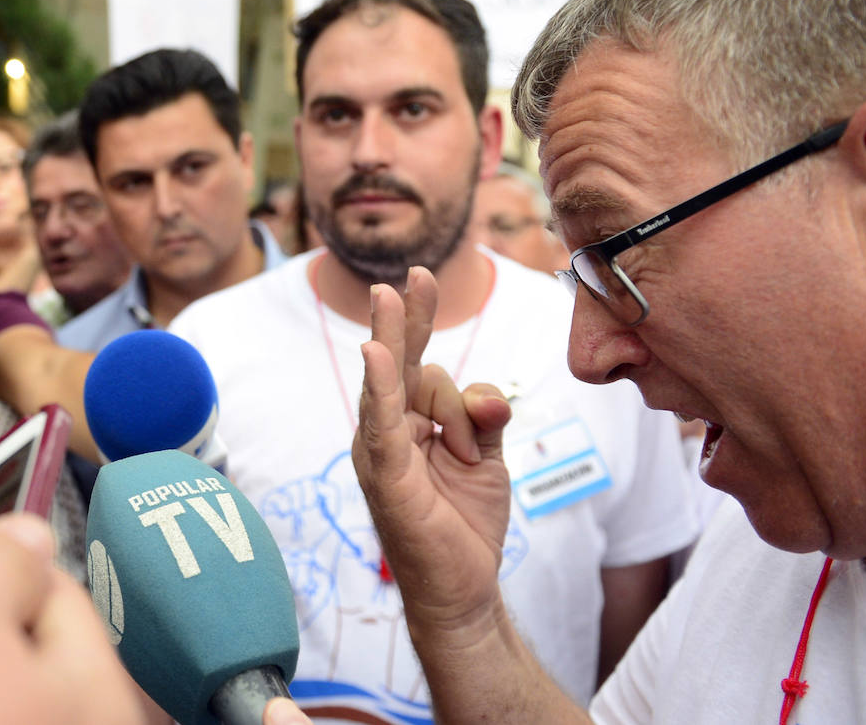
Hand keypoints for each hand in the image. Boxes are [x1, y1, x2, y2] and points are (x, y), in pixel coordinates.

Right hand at [352, 266, 513, 632]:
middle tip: (416, 275)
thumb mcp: (489, 460)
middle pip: (403, 359)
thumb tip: (489, 398)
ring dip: (457, 417)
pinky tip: (376, 352)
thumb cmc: (467, 524)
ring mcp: (380, 449)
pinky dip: (381, 383)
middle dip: (408, 316)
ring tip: (467, 457)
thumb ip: (486, 419)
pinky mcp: (383, 473)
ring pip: (417, 389)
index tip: (422, 276)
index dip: (418, 318)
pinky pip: (381, 419)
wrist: (461, 589)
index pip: (417, 361)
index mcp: (409, 423)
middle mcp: (388, 429)